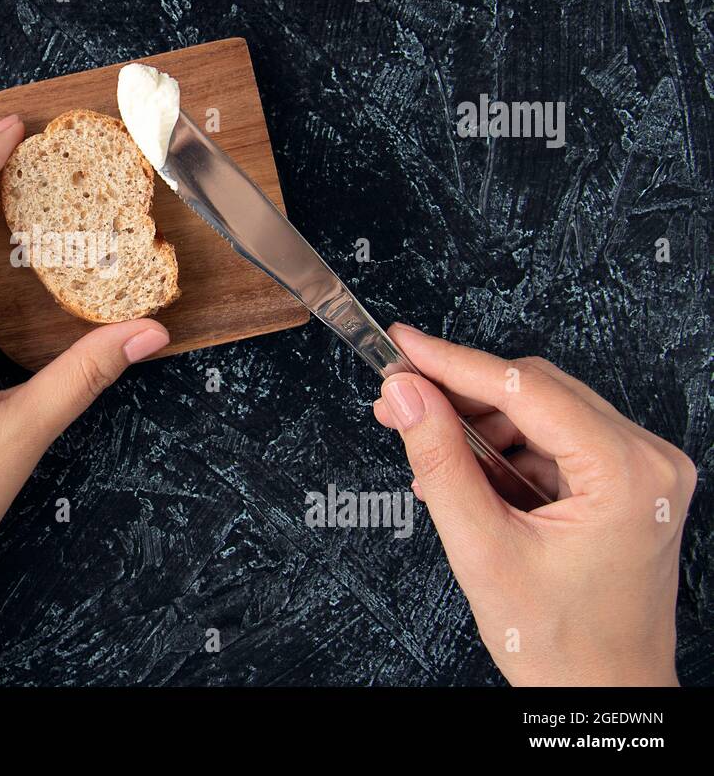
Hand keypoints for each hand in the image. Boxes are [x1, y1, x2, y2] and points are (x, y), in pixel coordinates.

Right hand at [373, 324, 696, 685]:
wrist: (604, 698)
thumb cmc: (563, 644)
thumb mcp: (483, 549)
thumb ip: (440, 461)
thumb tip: (407, 394)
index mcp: (627, 473)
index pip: (526, 388)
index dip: (453, 362)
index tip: (403, 345)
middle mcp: (648, 461)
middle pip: (537, 390)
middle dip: (460, 395)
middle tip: (398, 400)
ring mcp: (642, 472)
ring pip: (542, 412)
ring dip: (479, 428)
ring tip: (432, 464)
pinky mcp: (628, 485)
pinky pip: (554, 442)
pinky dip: (503, 453)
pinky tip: (466, 479)